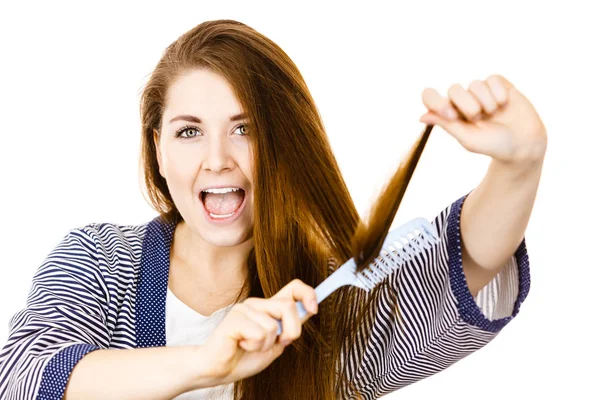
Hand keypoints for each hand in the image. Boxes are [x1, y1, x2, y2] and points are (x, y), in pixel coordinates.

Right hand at [200, 279, 317, 385]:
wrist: (219, 370)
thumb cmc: (245, 357)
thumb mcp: (276, 343)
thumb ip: (290, 327)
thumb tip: (310, 309)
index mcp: (269, 307)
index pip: (294, 288)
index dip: (308, 294)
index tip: (314, 309)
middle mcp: (257, 303)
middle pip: (288, 306)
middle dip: (291, 331)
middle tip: (277, 343)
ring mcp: (244, 308)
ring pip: (273, 325)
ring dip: (266, 344)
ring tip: (250, 346)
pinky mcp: (234, 318)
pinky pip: (259, 334)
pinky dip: (254, 346)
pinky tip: (241, 345)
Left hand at [419, 74, 546, 165]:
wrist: (524, 143)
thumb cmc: (493, 145)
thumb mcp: (468, 138)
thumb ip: (446, 124)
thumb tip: (421, 116)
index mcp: (450, 113)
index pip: (430, 96)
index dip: (436, 102)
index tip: (451, 115)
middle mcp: (463, 99)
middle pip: (454, 90)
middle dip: (469, 107)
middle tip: (480, 119)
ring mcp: (480, 90)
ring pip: (475, 84)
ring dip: (487, 103)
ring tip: (494, 114)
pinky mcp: (498, 84)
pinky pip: (492, 79)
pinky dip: (499, 94)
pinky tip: (505, 104)